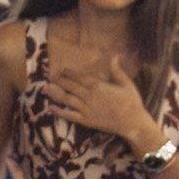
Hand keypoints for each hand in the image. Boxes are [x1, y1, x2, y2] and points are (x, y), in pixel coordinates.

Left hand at [34, 56, 157, 152]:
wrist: (133, 122)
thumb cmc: (132, 102)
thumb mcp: (126, 84)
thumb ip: (117, 71)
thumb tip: (115, 56)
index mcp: (98, 86)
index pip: (80, 78)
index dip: (69, 73)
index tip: (61, 70)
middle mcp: (89, 96)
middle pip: (70, 87)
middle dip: (59, 81)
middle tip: (49, 76)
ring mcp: (86, 109)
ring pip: (66, 100)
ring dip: (55, 93)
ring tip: (45, 88)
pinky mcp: (86, 121)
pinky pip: (69, 116)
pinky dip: (59, 112)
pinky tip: (50, 108)